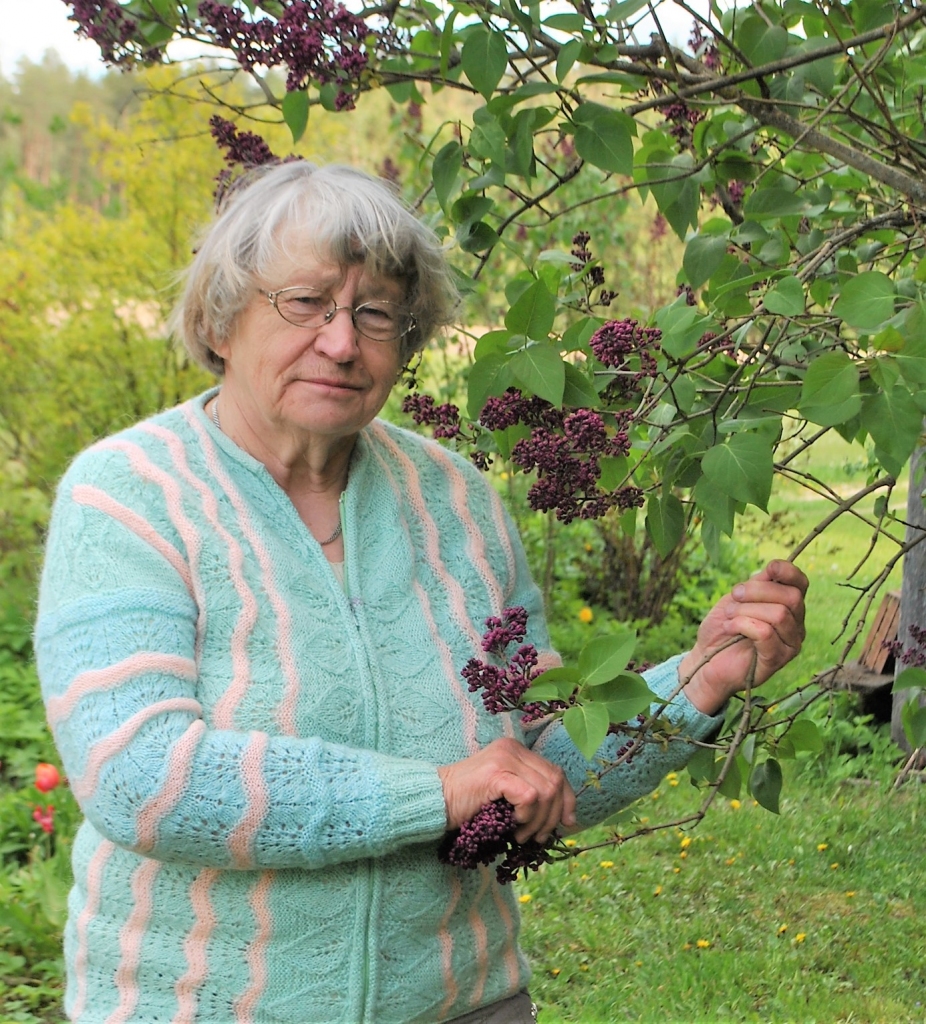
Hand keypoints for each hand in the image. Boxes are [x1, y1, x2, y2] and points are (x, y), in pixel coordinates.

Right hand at [437, 738, 576, 843]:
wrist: (436, 801)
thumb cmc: (469, 804)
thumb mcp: (506, 796)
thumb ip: (531, 796)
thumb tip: (566, 817)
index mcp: (517, 751)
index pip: (556, 772)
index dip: (568, 799)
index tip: (567, 823)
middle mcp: (513, 748)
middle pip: (555, 781)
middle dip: (554, 815)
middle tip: (538, 837)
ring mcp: (505, 758)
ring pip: (546, 790)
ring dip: (539, 820)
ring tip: (522, 835)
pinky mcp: (496, 773)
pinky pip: (529, 796)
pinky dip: (527, 816)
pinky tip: (513, 824)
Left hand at [679, 559, 807, 714]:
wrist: (706, 659)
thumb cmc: (724, 627)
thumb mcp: (739, 598)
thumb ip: (758, 583)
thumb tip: (774, 568)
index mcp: (788, 607)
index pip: (801, 584)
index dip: (788, 571)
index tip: (768, 568)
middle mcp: (796, 625)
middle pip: (792, 597)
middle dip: (758, 590)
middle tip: (734, 595)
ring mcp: (790, 644)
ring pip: (779, 614)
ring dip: (747, 610)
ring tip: (729, 615)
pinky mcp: (777, 660)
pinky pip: (765, 633)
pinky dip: (743, 624)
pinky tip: (730, 627)